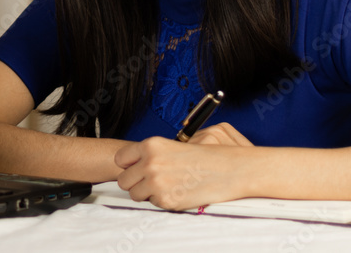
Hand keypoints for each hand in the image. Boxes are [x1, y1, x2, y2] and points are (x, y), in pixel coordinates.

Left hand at [114, 125, 253, 210]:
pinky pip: (153, 204)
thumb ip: (152, 153)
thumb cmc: (206, 156)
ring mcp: (156, 183)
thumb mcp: (175, 145)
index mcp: (151, 145)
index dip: (128, 165)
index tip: (136, 168)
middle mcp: (150, 163)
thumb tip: (135, 163)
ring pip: (135, 194)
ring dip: (147, 193)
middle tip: (152, 180)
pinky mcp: (166, 200)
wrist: (230, 170)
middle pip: (124, 180)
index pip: (120, 159)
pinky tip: (177, 192)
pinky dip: (162, 201)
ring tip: (166, 186)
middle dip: (135, 182)